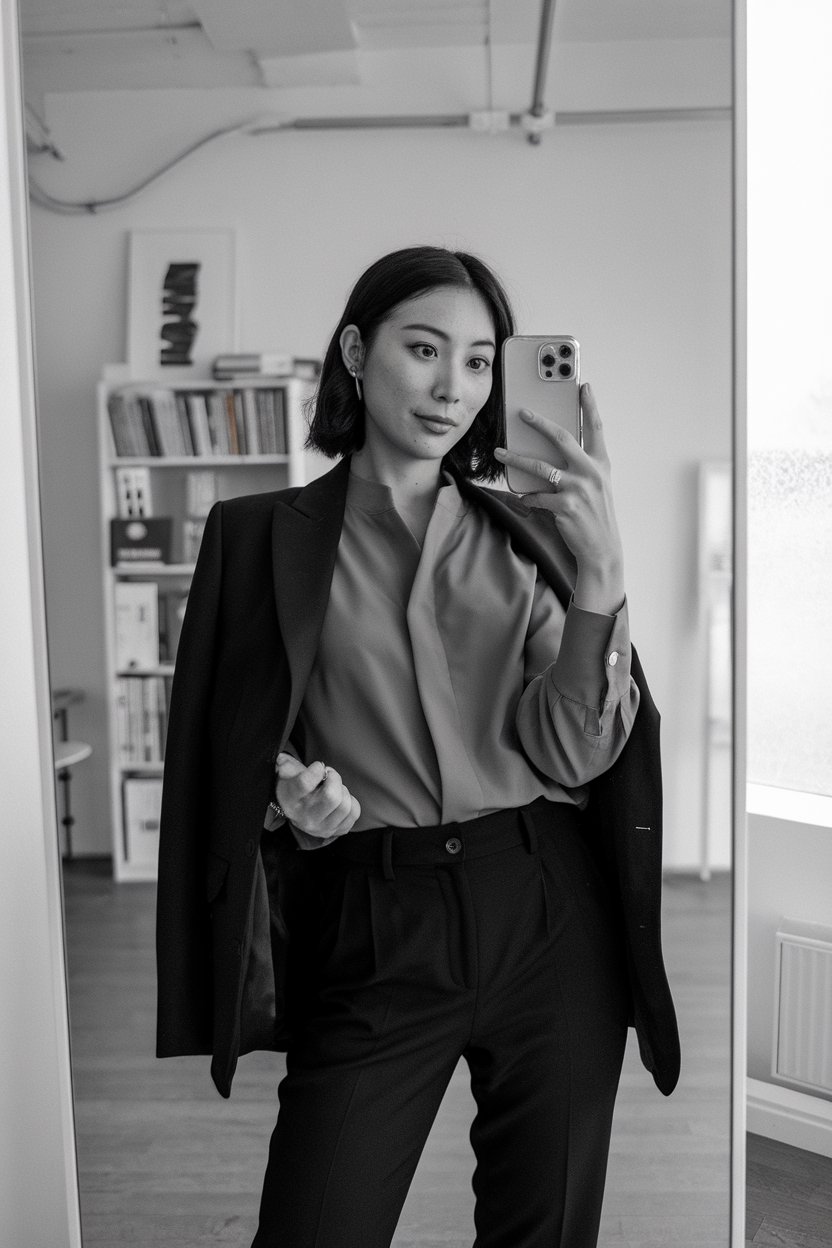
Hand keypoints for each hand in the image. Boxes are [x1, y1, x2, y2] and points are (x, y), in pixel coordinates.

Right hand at [275, 753, 360, 839]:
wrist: (299, 809)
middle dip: (335, 778)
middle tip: (329, 775)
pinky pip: (354, 812)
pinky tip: (341, 799)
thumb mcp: (286, 774)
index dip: (317, 769)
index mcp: (291, 801)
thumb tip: (282, 761)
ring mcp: (322, 828)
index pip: (305, 783)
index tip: (318, 766)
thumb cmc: (296, 786)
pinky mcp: (337, 831)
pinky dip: (351, 801)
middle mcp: (305, 818)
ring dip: (343, 790)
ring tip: (334, 788)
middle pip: (331, 796)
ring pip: (345, 804)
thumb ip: (284, 764)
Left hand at [494, 383, 624, 613]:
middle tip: (522, 412)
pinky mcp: (566, 506)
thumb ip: (579, 468)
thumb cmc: (595, 516)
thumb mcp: (596, 487)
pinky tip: (525, 498)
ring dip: (516, 458)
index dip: (589, 406)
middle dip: (539, 422)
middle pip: (562, 437)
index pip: (596, 428)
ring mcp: (579, 488)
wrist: (601, 550)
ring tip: (500, 453)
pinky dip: (528, 497)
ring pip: (540, 466)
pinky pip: (537, 496)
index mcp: (601, 464)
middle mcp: (591, 472)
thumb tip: (548, 454)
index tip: (583, 385)